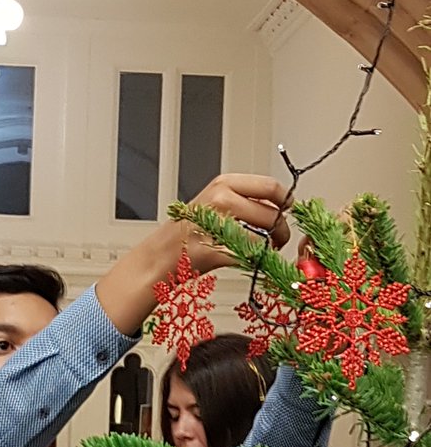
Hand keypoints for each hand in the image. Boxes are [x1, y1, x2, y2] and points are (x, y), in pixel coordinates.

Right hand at [96, 174, 290, 337]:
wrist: (159, 257)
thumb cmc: (185, 234)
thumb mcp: (214, 204)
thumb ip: (244, 201)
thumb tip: (278, 207)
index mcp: (223, 184)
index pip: (270, 187)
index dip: (285, 202)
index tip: (287, 212)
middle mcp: (222, 199)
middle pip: (272, 215)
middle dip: (280, 231)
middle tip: (277, 240)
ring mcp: (219, 224)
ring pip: (265, 236)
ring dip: (270, 248)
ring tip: (264, 251)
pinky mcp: (218, 250)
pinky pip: (252, 257)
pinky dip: (256, 262)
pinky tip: (250, 262)